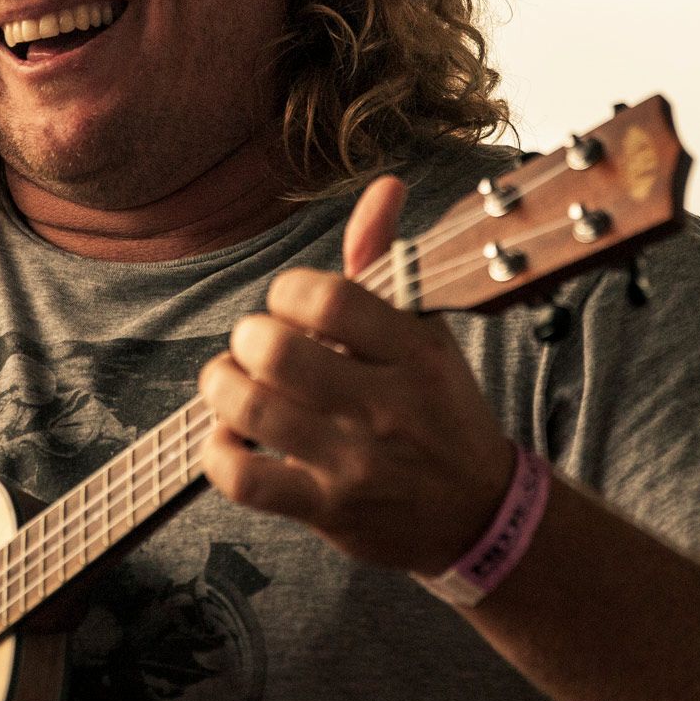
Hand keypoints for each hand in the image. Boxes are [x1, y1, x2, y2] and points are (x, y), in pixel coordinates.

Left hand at [199, 175, 516, 574]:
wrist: (480, 515)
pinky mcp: (327, 510)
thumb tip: (383, 186)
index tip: (290, 306)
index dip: (287, 292)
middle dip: (247, 338)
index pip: (327, 298)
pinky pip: (244, 479)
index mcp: (414, 352)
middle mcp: (386, 407)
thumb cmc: (442, 412)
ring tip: (232, 383)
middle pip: (276, 352)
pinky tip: (231, 437)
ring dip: (222, 387)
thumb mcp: (429, 335)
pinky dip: (219, 452)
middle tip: (255, 346)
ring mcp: (354, 463)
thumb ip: (387, 263)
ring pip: (251, 410)